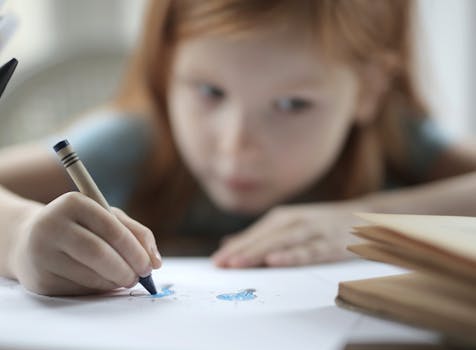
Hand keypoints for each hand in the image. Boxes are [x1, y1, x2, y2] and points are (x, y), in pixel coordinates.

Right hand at [10, 192, 160, 295]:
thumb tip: (156, 261)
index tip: (150, 265)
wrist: (30, 241)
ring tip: (125, 279)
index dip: (135, 250)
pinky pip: (78, 289)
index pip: (112, 229)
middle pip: (98, 253)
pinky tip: (103, 283)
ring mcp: (41, 253)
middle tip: (139, 278)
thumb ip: (136, 233)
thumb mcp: (107, 217)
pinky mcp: (39, 279)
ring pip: (89, 274)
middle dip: (126, 269)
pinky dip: (98, 289)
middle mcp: (52, 225)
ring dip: (115, 282)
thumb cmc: (80, 227)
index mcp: (73, 203)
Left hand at [212, 202, 365, 267]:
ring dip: (258, 253)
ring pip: (281, 243)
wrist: (361, 216)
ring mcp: (313, 231)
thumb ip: (260, 236)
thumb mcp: (289, 225)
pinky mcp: (329, 244)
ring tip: (238, 264)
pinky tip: (275, 262)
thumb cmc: (319, 223)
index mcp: (283, 218)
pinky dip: (291, 255)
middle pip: (264, 238)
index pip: (254, 234)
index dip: (235, 247)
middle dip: (241, 251)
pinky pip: (308, 251)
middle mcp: (295, 221)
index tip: (217, 261)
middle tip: (221, 265)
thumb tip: (227, 244)